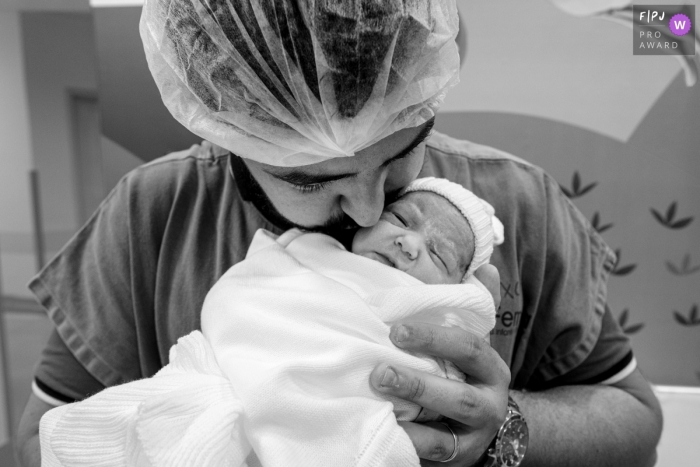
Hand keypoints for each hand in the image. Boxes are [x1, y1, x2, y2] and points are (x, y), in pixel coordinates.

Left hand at [370, 265, 510, 465]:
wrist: (484, 429)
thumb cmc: (467, 375)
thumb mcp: (474, 343)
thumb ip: (477, 305)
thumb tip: (486, 266)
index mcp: (492, 369)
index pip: (470, 350)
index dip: (435, 340)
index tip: (397, 330)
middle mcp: (489, 404)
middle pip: (458, 397)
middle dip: (418, 383)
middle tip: (380, 371)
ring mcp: (474, 436)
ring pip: (444, 432)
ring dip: (409, 417)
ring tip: (377, 400)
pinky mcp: (456, 457)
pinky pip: (432, 453)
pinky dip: (409, 442)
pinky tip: (384, 427)